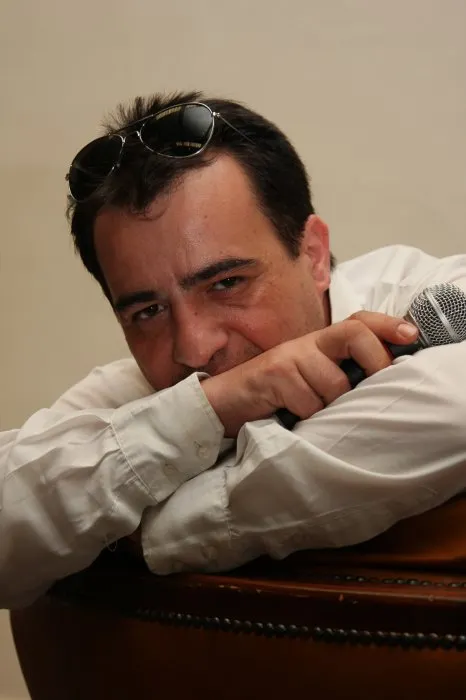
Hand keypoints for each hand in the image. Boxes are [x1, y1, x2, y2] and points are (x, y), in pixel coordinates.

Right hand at [201, 311, 417, 436]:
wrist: (226, 401)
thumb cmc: (273, 394)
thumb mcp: (308, 378)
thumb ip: (337, 372)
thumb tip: (379, 382)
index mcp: (319, 342)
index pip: (358, 321)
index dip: (387, 325)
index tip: (411, 335)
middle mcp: (307, 343)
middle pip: (353, 334)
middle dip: (375, 361)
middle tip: (373, 385)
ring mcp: (290, 357)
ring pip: (335, 383)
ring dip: (329, 404)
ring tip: (310, 409)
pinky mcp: (274, 375)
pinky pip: (309, 402)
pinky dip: (306, 415)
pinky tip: (290, 413)